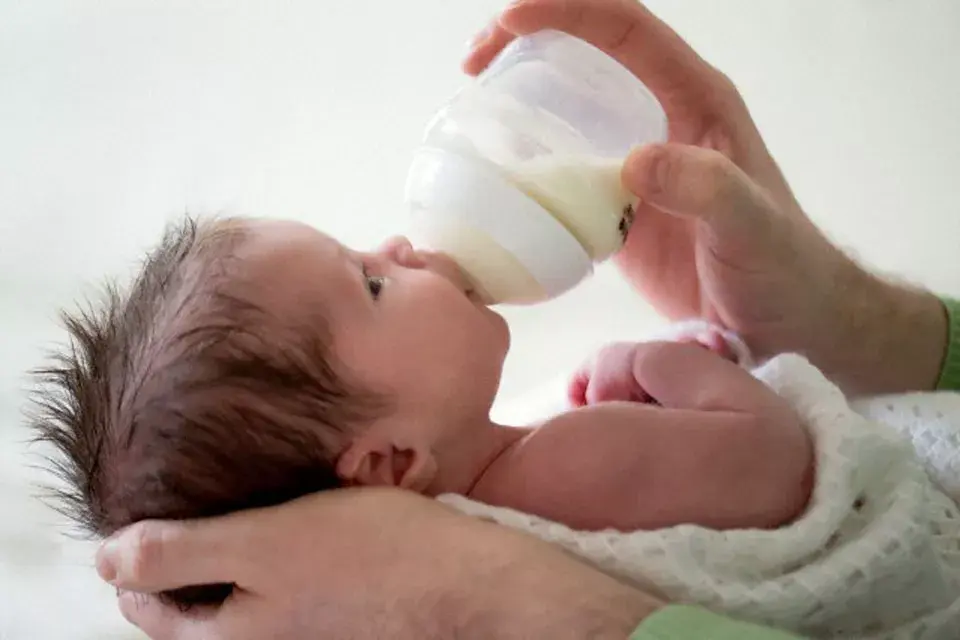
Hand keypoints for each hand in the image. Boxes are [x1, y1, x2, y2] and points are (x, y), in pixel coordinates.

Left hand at [96, 487, 661, 639]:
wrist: (467, 582)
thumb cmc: (372, 559)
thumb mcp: (263, 546)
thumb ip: (181, 553)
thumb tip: (105, 558)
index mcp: (235, 638)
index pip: (150, 606)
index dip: (135, 556)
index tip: (145, 507)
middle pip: (198, 601)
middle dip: (188, 550)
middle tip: (196, 492)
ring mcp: (304, 629)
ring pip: (245, 589)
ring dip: (235, 547)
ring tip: (244, 496)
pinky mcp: (338, 610)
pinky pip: (287, 581)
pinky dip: (278, 548)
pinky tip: (297, 513)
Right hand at [466, 0, 947, 394]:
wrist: (784, 325)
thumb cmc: (783, 270)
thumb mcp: (752, 226)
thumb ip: (705, 188)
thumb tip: (634, 163)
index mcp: (697, 102)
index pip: (626, 30)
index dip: (566, 13)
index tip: (508, 24)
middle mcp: (661, 119)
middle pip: (585, 53)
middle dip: (525, 41)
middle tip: (471, 63)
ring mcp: (635, 163)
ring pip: (567, 110)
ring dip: (517, 101)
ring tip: (467, 115)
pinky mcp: (615, 207)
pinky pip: (562, 171)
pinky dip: (525, 166)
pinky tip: (495, 183)